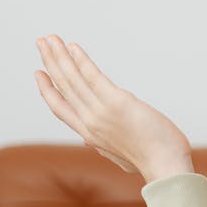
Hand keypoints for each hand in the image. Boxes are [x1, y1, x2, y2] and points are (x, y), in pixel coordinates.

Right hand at [33, 34, 193, 182]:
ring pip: (72, 80)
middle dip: (50, 63)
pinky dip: (81, 61)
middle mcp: (90, 123)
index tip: (39, 72)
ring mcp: (101, 113)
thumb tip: (87, 142)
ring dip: (59, 56)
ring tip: (49, 38)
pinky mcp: (116, 103)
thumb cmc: (152, 163)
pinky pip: (92, 77)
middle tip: (41, 43)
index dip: (48, 89)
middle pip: (63, 88)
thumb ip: (102, 146)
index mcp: (90, 135)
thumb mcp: (120, 157)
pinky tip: (72, 47)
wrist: (166, 167)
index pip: (61, 108)